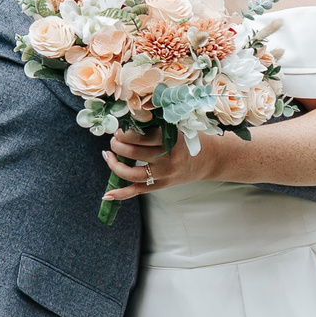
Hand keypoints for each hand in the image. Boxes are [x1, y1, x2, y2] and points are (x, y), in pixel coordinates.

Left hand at [101, 125, 226, 200]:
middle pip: (135, 153)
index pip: (143, 137)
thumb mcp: (177, 127)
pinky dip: (122, 194)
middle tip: (114, 140)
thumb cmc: (189, 139)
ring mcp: (165, 175)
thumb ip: (156, 124)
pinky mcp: (162, 185)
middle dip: (118, 145)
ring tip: (109, 155)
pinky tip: (107, 195)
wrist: (208, 159)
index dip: (127, 133)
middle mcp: (168, 159)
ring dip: (115, 165)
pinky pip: (139, 191)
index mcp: (172, 141)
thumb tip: (128, 121)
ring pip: (133, 173)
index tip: (120, 130)